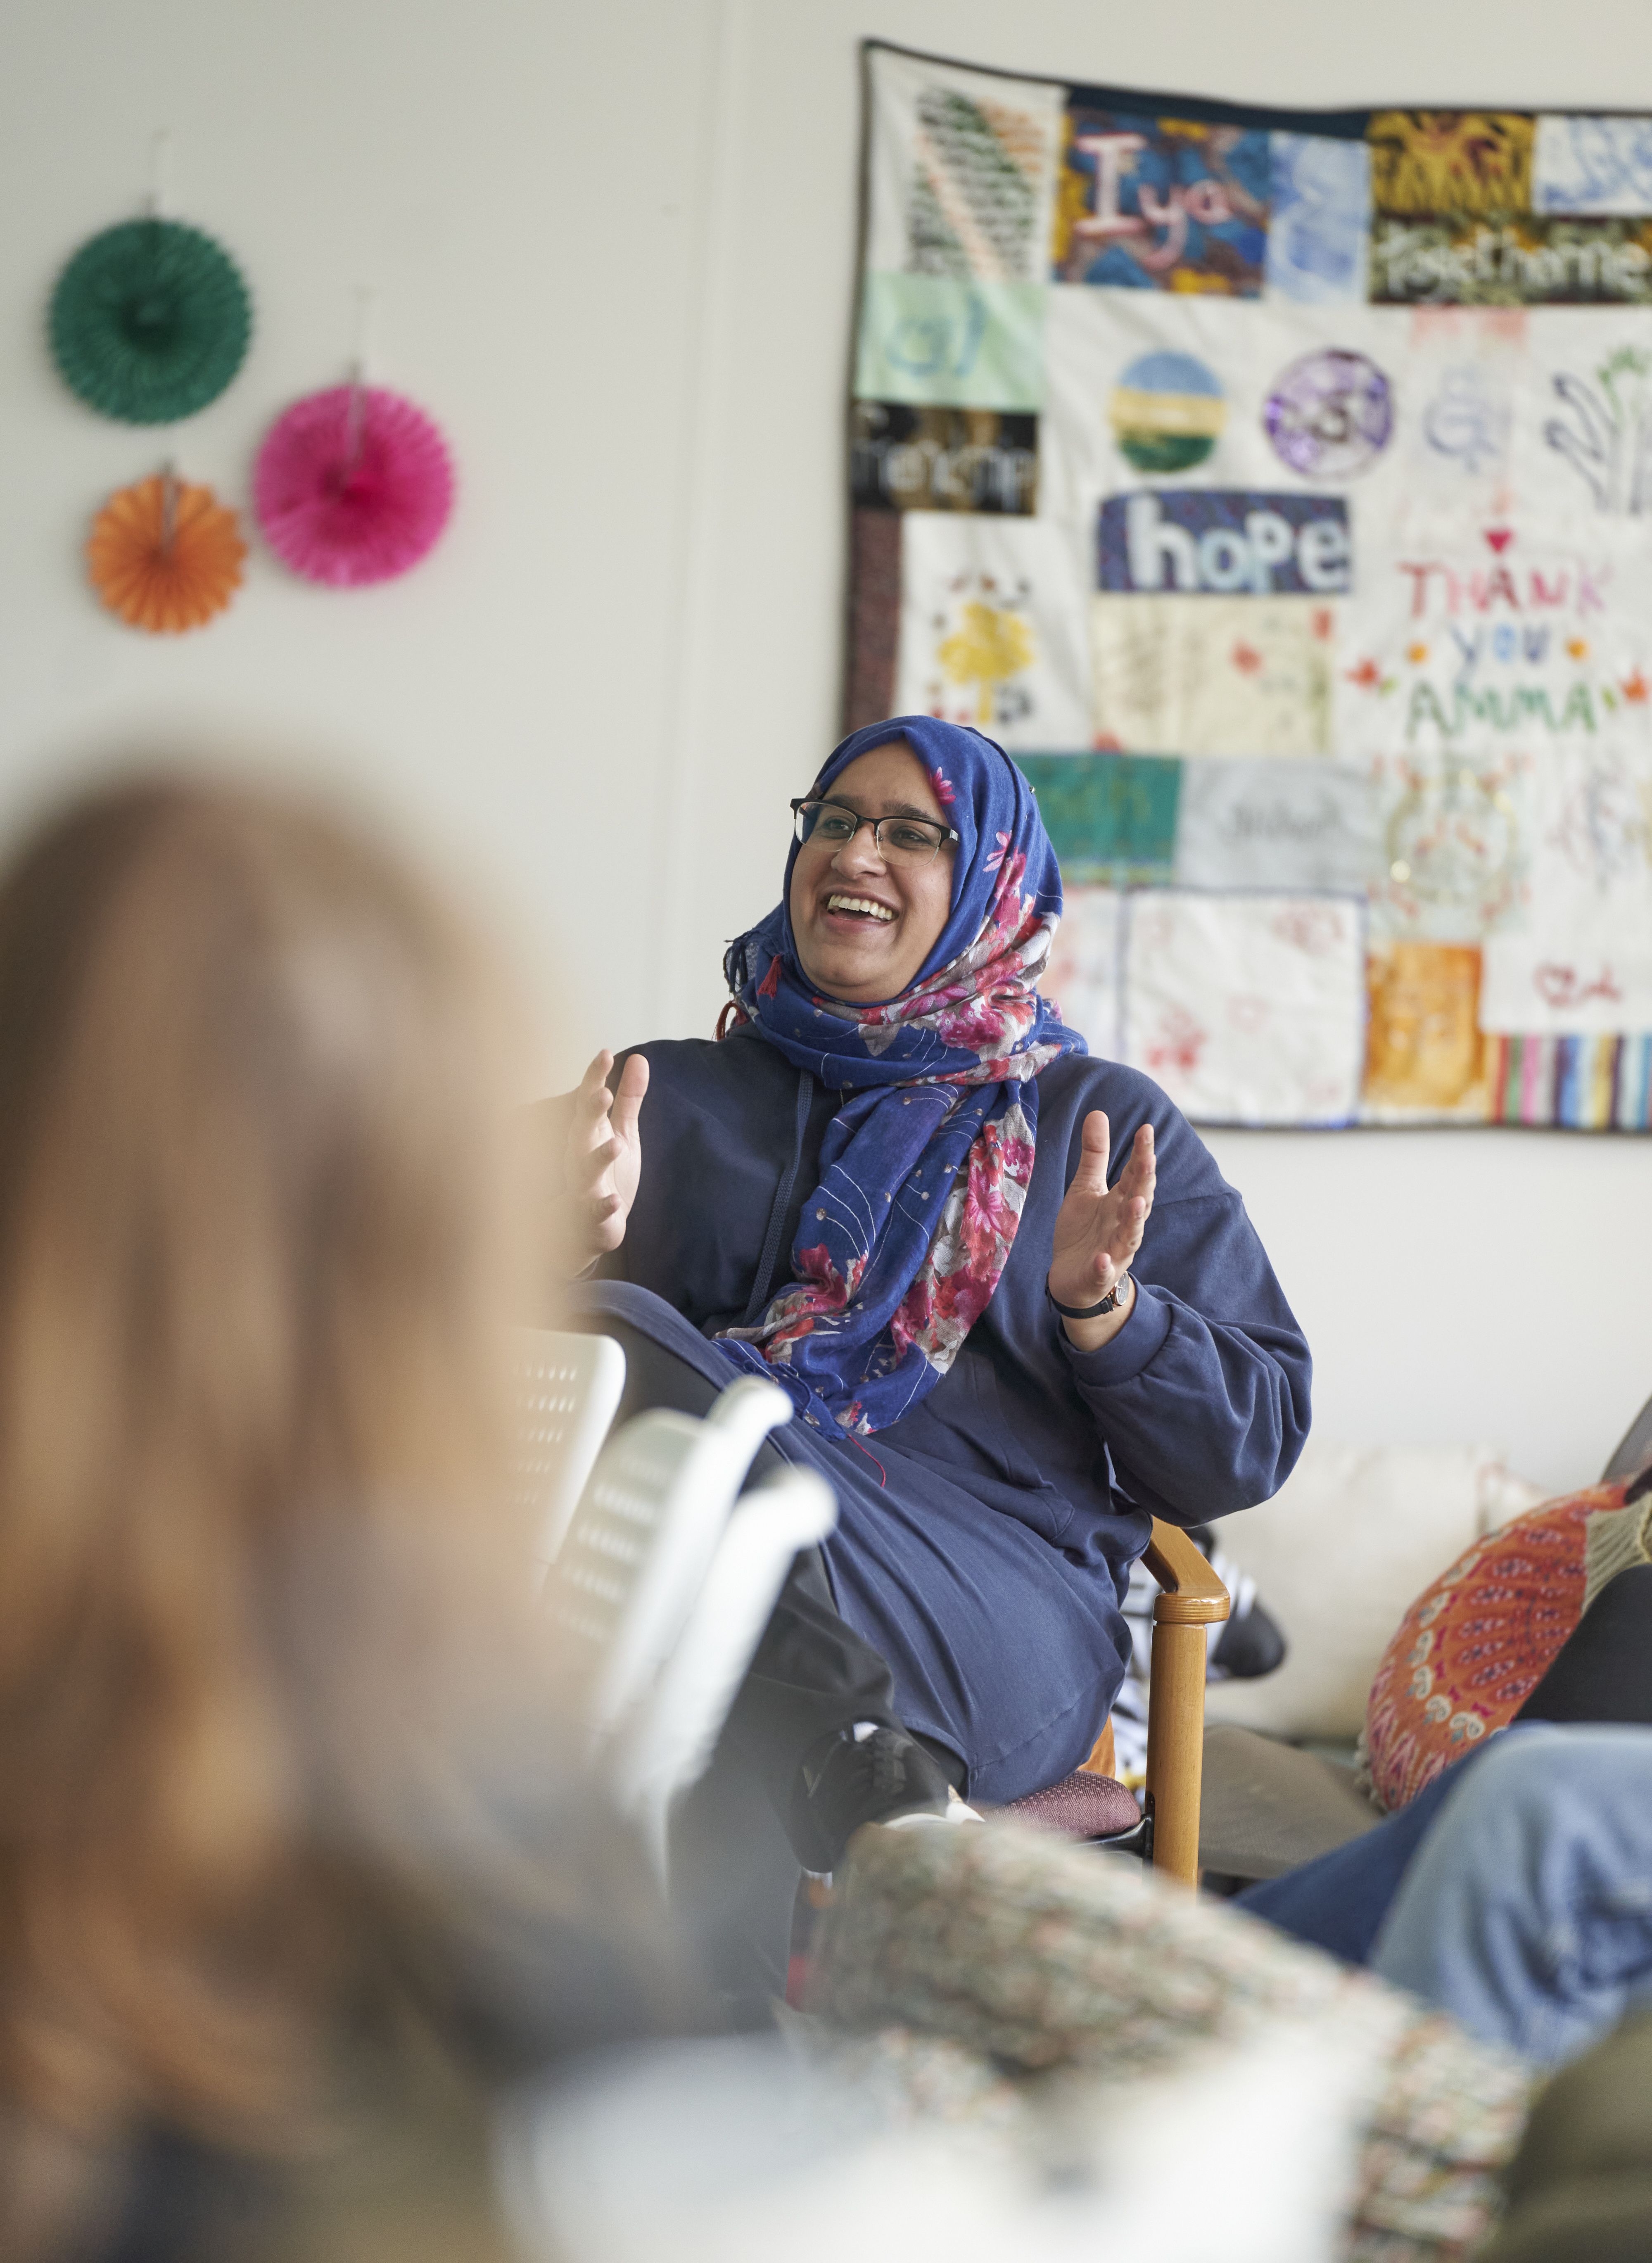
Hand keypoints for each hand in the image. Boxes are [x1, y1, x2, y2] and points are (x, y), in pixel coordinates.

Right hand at [560, 1049, 647, 1271]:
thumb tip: (640, 1057)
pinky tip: (614, 1201)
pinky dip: (602, 1207)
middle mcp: (579, 1159)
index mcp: (587, 1135)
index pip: (588, 1103)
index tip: (605, 1054)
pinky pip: (594, 1213)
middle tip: (602, 1094)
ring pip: (585, 1172)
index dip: (594, 1080)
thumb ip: (629, 1099)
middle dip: (589, 1114)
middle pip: (581, 1132)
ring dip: (598, 1158)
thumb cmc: (604, 1176)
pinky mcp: (590, 1220)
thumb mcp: (621, 1134)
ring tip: (615, 1144)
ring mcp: (582, 1189)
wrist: (586, 1231)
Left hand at [1047, 1113, 1154, 1350]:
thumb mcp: (1086, 1189)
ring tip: (1136, 1203)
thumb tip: (1098, 1112)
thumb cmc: (1084, 1230)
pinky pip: (1104, 1271)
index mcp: (1121, 1201)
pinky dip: (1106, 1266)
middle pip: (1140, 1201)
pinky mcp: (1098, 1274)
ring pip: (1129, 1235)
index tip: (1146, 1129)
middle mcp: (1124, 1224)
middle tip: (1148, 1159)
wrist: (1072, 1279)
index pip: (1136, 1175)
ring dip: (1134, 1221)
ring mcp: (1114, 1250)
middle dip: (1144, 1182)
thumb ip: (1095, 1155)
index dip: (1142, 1154)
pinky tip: (1103, 1259)